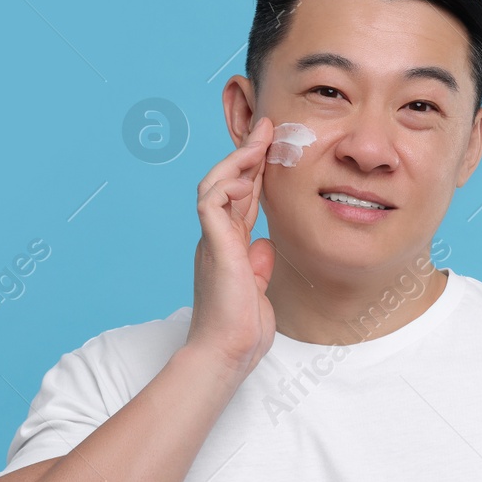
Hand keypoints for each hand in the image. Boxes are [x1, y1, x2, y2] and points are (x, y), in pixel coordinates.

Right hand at [186, 116, 277, 376]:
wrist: (227, 353)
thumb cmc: (240, 330)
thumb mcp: (258, 290)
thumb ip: (259, 265)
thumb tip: (266, 244)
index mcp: (228, 246)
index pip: (240, 199)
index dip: (254, 172)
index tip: (271, 147)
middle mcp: (216, 239)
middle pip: (228, 184)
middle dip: (247, 154)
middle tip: (267, 128)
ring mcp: (212, 242)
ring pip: (214, 186)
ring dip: (235, 162)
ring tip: (257, 142)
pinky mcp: (213, 248)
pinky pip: (210, 205)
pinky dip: (224, 187)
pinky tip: (242, 178)